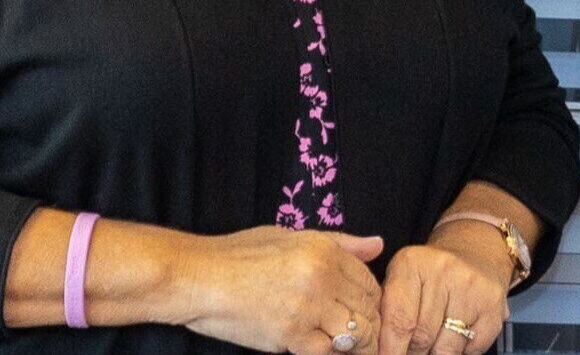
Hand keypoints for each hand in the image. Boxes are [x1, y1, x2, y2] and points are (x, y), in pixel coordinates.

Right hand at [178, 227, 383, 354]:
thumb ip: (338, 243)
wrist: (201, 277)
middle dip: (363, 323)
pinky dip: (324, 352)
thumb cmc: (240, 254)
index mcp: (322, 248)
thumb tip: (378, 244)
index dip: (367, 299)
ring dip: (349, 342)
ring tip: (328, 336)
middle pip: (368, 310)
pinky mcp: (293, 335)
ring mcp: (309, 306)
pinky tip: (309, 342)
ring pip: (355, 335)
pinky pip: (328, 353)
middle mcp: (321, 275)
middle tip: (342, 328)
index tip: (352, 307)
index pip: (369, 281)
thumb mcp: (289, 237)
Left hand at [378, 238, 509, 354]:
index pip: (398, 318)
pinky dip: (457, 352)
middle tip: (408, 351)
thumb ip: (388, 308)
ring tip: (428, 346)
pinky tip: (452, 338)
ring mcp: (471, 290)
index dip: (391, 348)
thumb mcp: (401, 277)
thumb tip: (380, 346)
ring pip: (445, 349)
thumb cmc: (427, 275)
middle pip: (421, 337)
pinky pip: (470, 351)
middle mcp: (442, 272)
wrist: (472, 254)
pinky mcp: (493, 310)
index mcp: (411, 263)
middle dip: (411, 353)